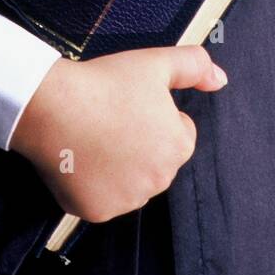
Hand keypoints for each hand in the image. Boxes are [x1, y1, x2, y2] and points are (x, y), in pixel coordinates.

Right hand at [9, 45, 226, 222]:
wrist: (54, 106)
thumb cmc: (104, 83)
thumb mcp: (155, 62)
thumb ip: (195, 66)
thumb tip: (220, 80)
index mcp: (178, 147)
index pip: (178, 133)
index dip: (155, 115)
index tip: (132, 104)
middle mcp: (159, 180)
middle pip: (155, 161)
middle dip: (140, 144)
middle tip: (111, 119)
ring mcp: (127, 200)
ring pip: (129, 182)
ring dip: (118, 166)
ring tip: (94, 136)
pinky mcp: (98, 211)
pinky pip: (101, 198)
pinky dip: (92, 184)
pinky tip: (81, 158)